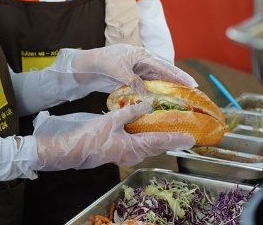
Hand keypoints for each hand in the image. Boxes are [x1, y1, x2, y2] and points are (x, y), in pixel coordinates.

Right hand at [31, 102, 194, 170]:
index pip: (159, 141)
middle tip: (184, 137)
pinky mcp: (117, 154)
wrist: (71, 151)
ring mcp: (124, 156)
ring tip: (169, 133)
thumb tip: (145, 105)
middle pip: (156, 147)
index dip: (176, 139)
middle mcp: (131, 155)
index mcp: (132, 147)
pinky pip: (137, 147)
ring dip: (158, 141)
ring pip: (146, 148)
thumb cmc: (90, 137)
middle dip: (170, 142)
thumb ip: (129, 112)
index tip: (190, 139)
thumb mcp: (111, 120)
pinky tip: (144, 133)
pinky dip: (145, 140)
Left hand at [59, 44, 197, 96]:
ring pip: (159, 80)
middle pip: (165, 72)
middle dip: (179, 81)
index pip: (164, 66)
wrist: (91, 65)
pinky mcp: (136, 78)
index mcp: (142, 55)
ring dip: (170, 88)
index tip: (191, 82)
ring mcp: (141, 70)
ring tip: (184, 97)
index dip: (178, 75)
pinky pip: (150, 85)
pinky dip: (157, 92)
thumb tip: (144, 92)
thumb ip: (131, 80)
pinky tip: (164, 100)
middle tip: (194, 90)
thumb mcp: (117, 70)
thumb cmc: (104, 61)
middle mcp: (145, 62)